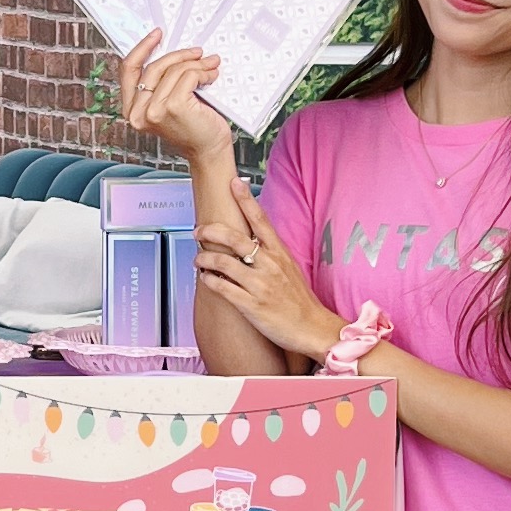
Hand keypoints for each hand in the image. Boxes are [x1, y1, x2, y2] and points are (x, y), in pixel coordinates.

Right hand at [114, 29, 236, 184]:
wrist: (209, 151)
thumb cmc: (192, 128)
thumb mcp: (168, 103)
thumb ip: (162, 83)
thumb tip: (172, 53)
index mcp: (132, 110)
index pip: (129, 70)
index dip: (142, 48)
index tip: (157, 35)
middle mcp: (139, 112)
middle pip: (154, 66)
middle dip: (180, 55)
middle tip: (198, 53)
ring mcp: (155, 110)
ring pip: (174, 70)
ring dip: (197, 64)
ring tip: (210, 66)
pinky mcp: (174, 107)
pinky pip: (188, 76)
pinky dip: (203, 73)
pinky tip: (211, 78)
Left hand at [194, 187, 346, 364]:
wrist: (312, 327)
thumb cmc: (299, 299)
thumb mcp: (289, 267)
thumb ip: (270, 251)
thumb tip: (251, 236)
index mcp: (279, 253)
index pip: (261, 220)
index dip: (246, 199)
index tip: (234, 183)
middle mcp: (269, 265)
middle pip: (235, 238)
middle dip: (211, 231)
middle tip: (198, 230)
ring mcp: (260, 285)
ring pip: (223, 262)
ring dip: (204, 258)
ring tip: (199, 259)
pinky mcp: (251, 305)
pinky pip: (222, 288)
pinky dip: (209, 280)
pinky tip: (205, 278)